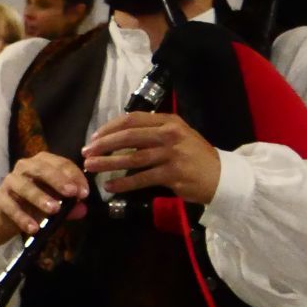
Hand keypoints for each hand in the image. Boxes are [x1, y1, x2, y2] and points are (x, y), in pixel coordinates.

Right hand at [0, 152, 88, 245]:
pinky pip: (10, 206)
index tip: (84, 193)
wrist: (7, 214)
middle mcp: (25, 166)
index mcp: (42, 162)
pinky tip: (34, 228)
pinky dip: (22, 217)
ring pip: (25, 186)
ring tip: (54, 210)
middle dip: (58, 181)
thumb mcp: (56, 202)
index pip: (61, 163)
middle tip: (72, 194)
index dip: (74, 177)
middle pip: (41, 169)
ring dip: (40, 198)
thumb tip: (82, 210)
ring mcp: (10, 181)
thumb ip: (69, 205)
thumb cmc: (36, 202)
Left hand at [83, 111, 220, 205]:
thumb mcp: (177, 136)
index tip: (94, 137)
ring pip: (133, 158)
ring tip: (91, 168)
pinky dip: (123, 183)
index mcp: (169, 121)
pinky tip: (110, 186)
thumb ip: (152, 133)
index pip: (133, 119)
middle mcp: (171, 134)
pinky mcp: (173, 174)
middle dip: (104, 145)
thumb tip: (117, 136)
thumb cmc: (193, 156)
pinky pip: (142, 178)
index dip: (110, 128)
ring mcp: (173, 154)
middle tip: (86, 153)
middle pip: (129, 137)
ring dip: (108, 163)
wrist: (221, 175)